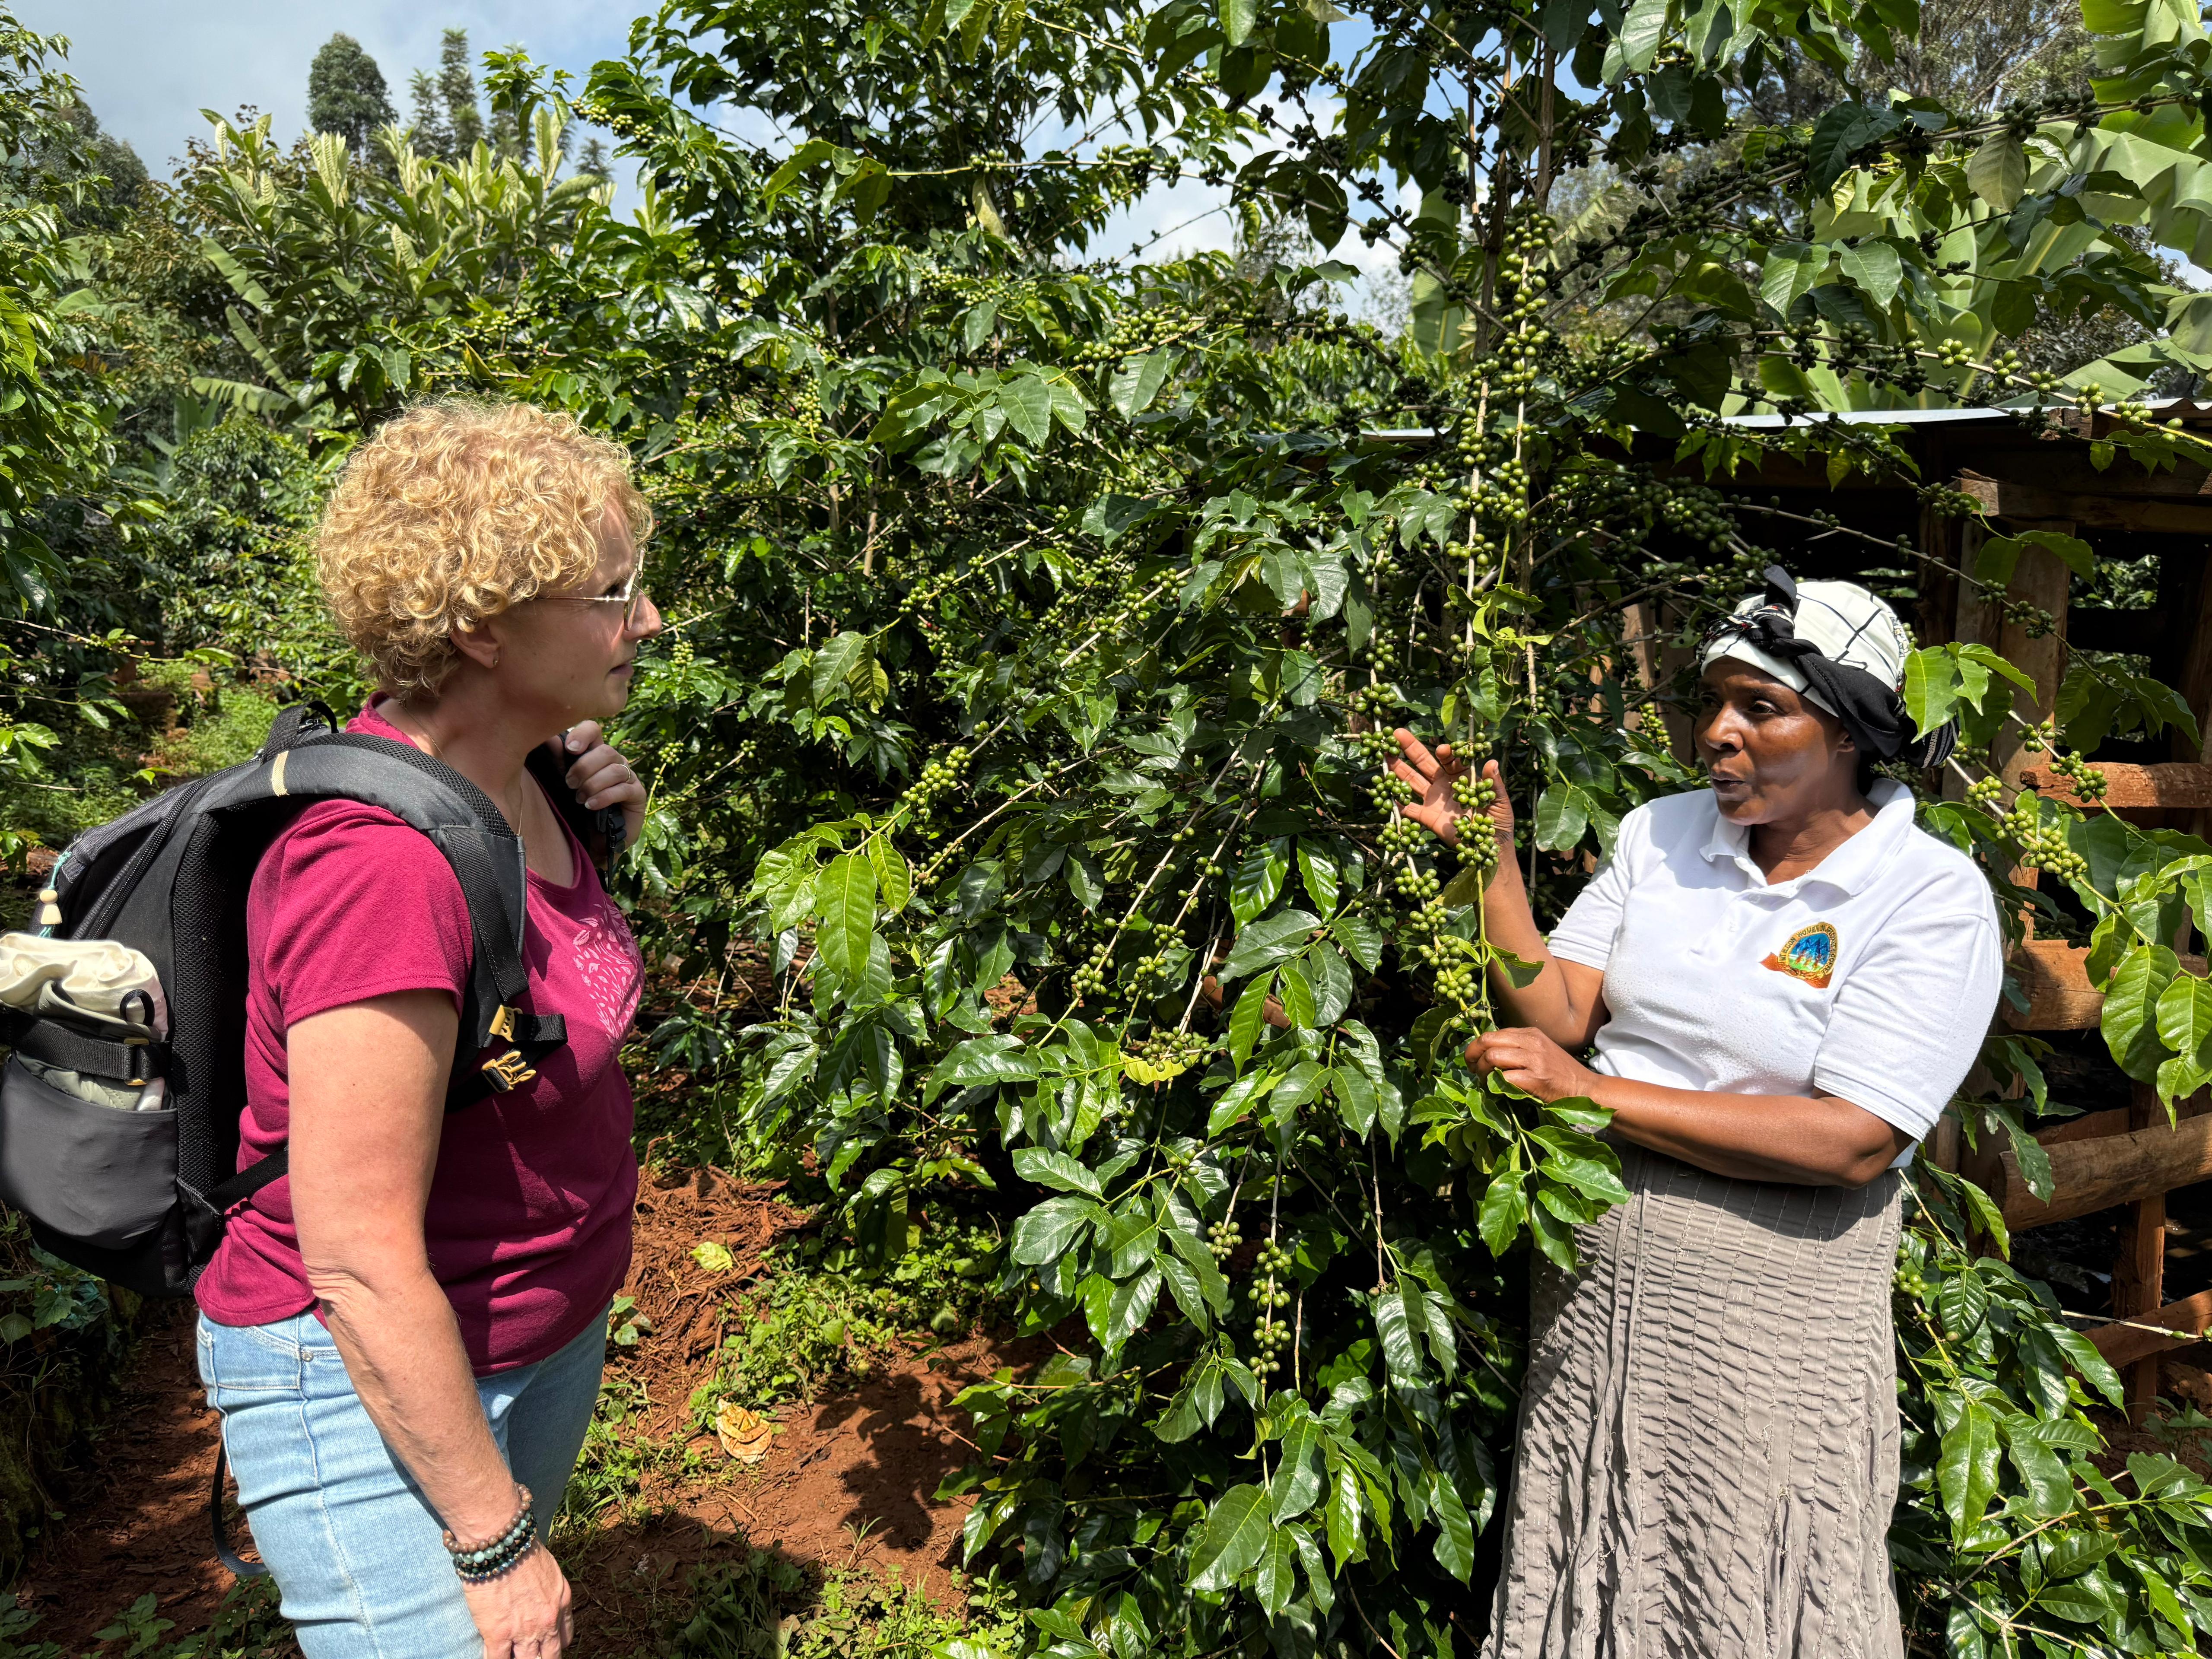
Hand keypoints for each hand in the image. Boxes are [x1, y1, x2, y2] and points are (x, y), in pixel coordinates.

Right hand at [460, 1543, 571, 1657]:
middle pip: (550, 1656)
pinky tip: (494, 1656)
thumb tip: (540, 1601)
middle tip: (531, 1654)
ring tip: (513, 1654)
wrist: (502, 1545)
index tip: (545, 1645)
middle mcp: (547, 1621)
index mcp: (562, 1603)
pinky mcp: (498, 1635)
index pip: (565, 1638)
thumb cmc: (522, 1550)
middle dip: (541, 1658)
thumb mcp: (550, 1570)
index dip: (554, 1645)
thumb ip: (549, 1591)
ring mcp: (523, 1631)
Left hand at [558, 721, 645, 851]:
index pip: (594, 730)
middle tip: (569, 784)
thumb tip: (549, 739)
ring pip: (616, 769)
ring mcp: (629, 776)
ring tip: (580, 799)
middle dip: (584, 767)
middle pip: (606, 751)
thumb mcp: (563, 783)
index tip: (570, 748)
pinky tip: (592, 806)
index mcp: (594, 753)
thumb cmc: (576, 809)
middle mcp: (614, 761)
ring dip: (593, 784)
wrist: (591, 840)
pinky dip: (604, 796)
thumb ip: (559, 761)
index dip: (584, 734)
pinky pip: (624, 788)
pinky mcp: (637, 794)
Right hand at [1391, 730, 1512, 849]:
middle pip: (1425, 763)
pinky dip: (1398, 804)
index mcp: (1461, 777)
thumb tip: (1492, 762)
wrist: (1489, 846)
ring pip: (1412, 781)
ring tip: (1385, 755)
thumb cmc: (1497, 821)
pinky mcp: (1427, 817)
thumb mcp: (1500, 801)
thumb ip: (1494, 783)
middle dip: (1411, 749)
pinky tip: (1386, 794)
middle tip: (1397, 733)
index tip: (1442, 750)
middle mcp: (1444, 784)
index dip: (1445, 753)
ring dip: (1398, 769)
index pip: (1449, 760)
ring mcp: (1434, 800)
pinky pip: (1410, 809)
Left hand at [1465, 1026, 1598, 1103]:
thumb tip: (1487, 1054)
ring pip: (1492, 1056)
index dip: (1477, 1047)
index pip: (1492, 1034)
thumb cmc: (1560, 1073)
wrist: (1585, 1088)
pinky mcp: (1536, 1078)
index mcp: (1530, 1033)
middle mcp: (1531, 1042)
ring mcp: (1534, 1059)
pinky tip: (1496, 1089)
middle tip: (1471, 1069)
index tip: (1472, 1060)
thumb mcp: (1540, 1051)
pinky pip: (1505, 1077)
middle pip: (1487, 1040)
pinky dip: (1494, 1084)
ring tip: (1483, 1080)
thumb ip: (1517, 1048)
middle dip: (1472, 1055)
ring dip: (1481, 1070)